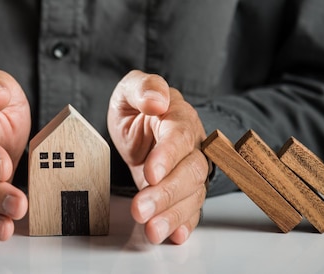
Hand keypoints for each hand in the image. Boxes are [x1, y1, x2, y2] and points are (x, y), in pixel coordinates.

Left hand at [107, 70, 208, 244]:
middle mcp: (192, 145)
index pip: (180, 137)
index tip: (151, 173)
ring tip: (151, 230)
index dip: (167, 156)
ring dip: (173, 214)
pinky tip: (174, 235)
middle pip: (190, 171)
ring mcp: (190, 169)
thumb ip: (143, 87)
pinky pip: (191, 209)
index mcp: (179, 117)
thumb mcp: (130, 89)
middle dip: (167, 193)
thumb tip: (157, 99)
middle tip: (141, 210)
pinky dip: (184, 223)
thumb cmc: (138, 105)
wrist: (142, 123)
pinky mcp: (184, 190)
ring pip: (192, 194)